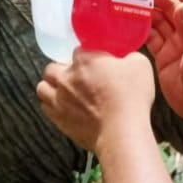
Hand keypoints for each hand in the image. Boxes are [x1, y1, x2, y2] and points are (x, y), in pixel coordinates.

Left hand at [36, 49, 155, 151]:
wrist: (121, 132)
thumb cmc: (131, 97)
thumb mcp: (140, 65)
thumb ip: (129, 56)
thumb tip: (126, 58)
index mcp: (85, 59)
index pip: (78, 50)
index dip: (87, 56)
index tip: (96, 63)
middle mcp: (66, 77)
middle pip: (52, 68)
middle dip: (61, 70)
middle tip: (75, 76)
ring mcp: (59, 99)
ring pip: (42, 87)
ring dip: (50, 87)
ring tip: (63, 91)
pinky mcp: (59, 119)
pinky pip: (45, 108)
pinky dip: (51, 105)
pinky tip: (64, 107)